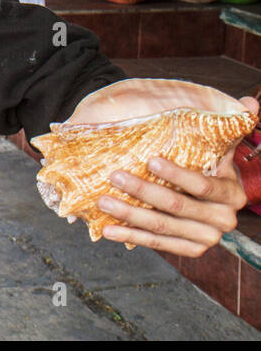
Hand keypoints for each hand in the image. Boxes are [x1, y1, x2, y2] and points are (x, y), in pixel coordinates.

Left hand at [97, 97, 255, 256]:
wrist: (206, 199)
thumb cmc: (206, 165)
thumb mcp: (220, 145)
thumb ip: (232, 125)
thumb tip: (249, 100)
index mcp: (232, 194)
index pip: (202, 185)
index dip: (177, 175)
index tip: (150, 160)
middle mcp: (224, 220)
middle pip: (177, 206)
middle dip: (144, 192)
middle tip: (115, 177)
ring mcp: (207, 238)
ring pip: (162, 227)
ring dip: (130, 215)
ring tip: (103, 201)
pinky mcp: (190, 250)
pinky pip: (157, 244)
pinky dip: (130, 237)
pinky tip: (107, 229)